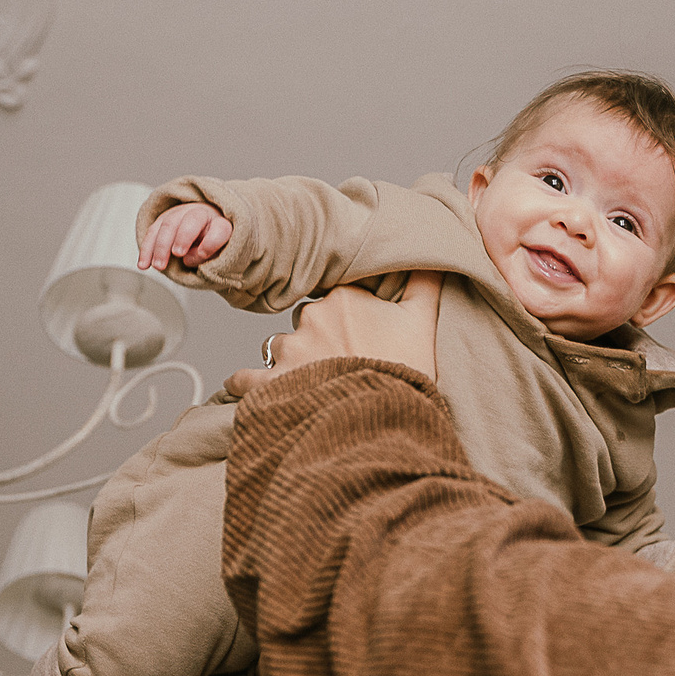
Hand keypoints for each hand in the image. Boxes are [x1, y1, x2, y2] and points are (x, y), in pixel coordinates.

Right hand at [139, 202, 232, 271]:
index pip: (220, 229)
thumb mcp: (218, 255)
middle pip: (191, 220)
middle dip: (182, 237)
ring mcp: (181, 214)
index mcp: (220, 223)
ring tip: (159, 266)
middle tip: (177, 255)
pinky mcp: (164, 220)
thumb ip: (207, 256)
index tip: (203, 254)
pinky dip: (146, 249)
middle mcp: (201, 214)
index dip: (211, 242)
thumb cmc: (212, 246)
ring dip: (160, 246)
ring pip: (168, 224)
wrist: (203, 232)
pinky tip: (143, 264)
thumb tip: (187, 259)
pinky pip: (153, 231)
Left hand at [225, 274, 441, 398]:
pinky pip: (246, 378)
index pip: (338, 297)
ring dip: (290, 360)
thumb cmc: (406, 372)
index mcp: (344, 298)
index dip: (349, 315)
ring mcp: (290, 351)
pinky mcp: (271, 383)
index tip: (360, 331)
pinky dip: (244, 383)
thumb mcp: (424, 321)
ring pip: (280, 345)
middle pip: (308, 320)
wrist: (382, 419)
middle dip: (319, 337)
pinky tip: (243, 387)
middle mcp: (312, 318)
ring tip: (309, 381)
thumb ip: (424, 282)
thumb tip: (431, 256)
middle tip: (340, 362)